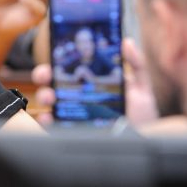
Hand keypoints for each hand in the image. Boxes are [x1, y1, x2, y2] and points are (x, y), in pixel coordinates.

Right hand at [30, 38, 159, 126]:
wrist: (143, 143)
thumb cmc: (141, 118)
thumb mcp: (142, 90)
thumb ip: (136, 66)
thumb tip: (127, 42)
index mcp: (90, 85)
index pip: (68, 70)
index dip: (57, 61)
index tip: (56, 56)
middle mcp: (76, 99)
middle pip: (51, 83)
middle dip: (43, 75)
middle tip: (46, 76)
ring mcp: (70, 116)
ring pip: (47, 101)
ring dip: (44, 95)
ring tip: (51, 97)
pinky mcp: (68, 132)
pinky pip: (50, 125)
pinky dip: (44, 119)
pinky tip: (49, 117)